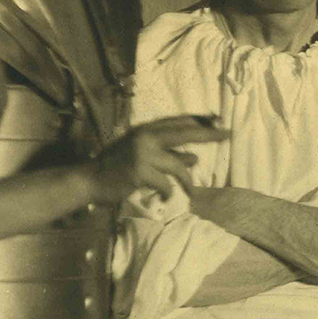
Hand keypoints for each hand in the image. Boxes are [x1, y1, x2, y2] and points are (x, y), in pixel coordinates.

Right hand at [91, 115, 223, 202]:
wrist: (90, 180)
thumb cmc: (117, 166)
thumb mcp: (142, 155)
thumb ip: (168, 154)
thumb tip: (195, 158)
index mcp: (146, 129)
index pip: (179, 121)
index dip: (200, 121)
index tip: (219, 121)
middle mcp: (145, 137)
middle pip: (185, 132)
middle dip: (208, 134)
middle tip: (228, 135)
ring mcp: (142, 153)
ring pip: (178, 164)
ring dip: (188, 181)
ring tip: (192, 192)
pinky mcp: (140, 172)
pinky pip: (166, 182)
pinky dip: (169, 191)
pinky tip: (167, 197)